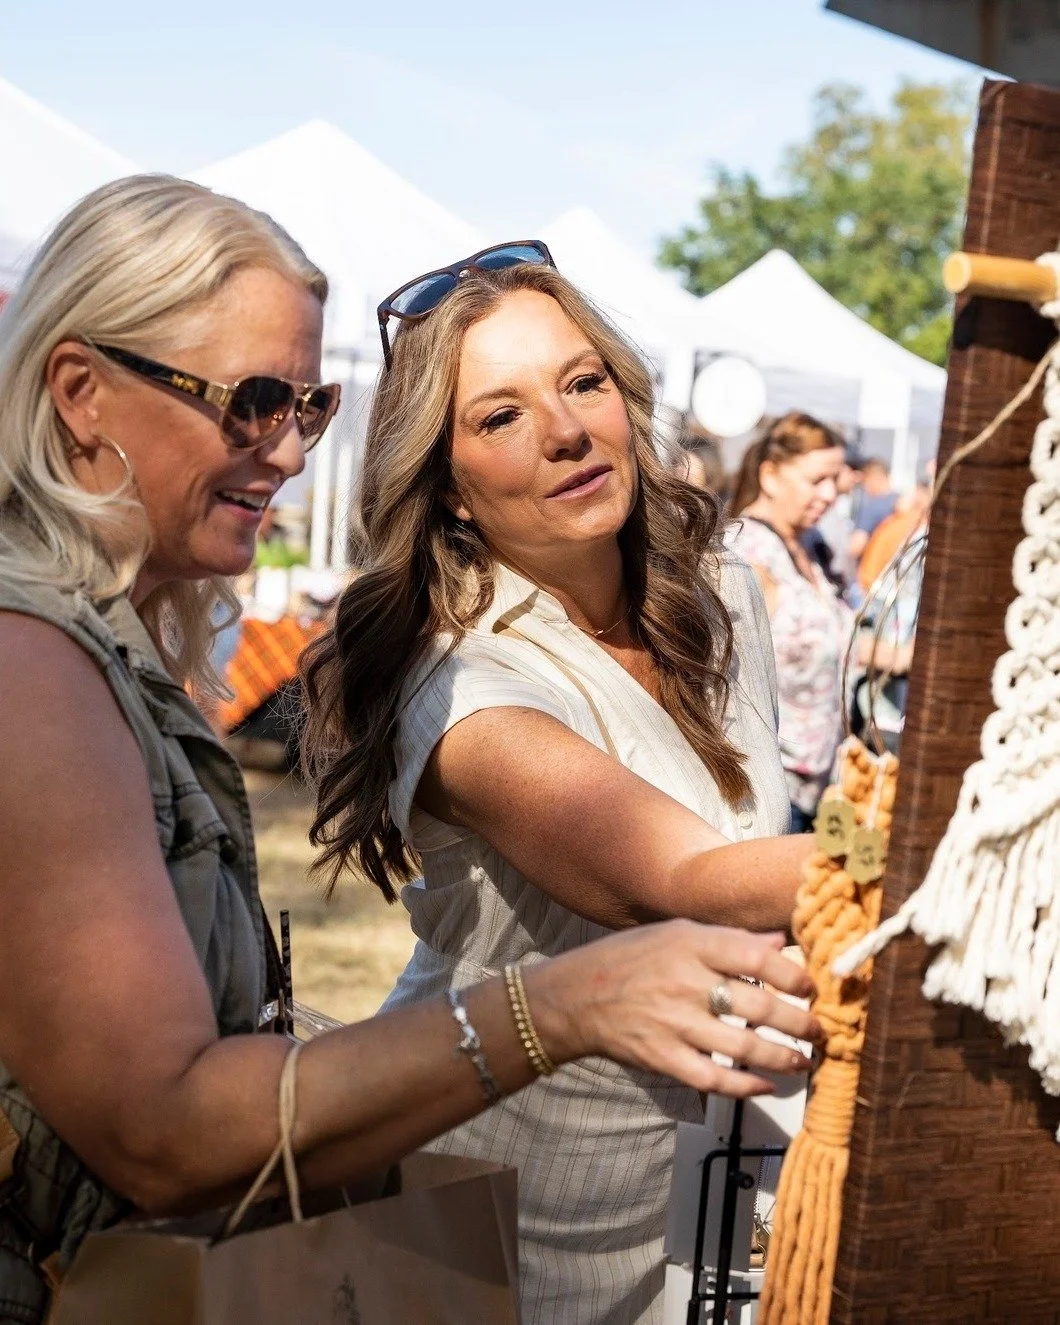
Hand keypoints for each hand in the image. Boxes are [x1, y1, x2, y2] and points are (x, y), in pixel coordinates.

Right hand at [524, 920, 819, 1097]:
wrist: (577, 995)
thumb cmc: (632, 958)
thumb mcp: (676, 933)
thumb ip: (728, 939)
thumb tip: (779, 939)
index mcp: (691, 944)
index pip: (756, 957)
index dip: (792, 974)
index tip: (811, 986)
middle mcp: (685, 981)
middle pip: (758, 1005)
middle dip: (798, 1021)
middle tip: (819, 1030)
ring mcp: (674, 1023)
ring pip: (744, 1046)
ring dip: (783, 1057)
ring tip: (803, 1059)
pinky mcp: (664, 1057)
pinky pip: (714, 1079)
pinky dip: (745, 1086)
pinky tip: (765, 1085)